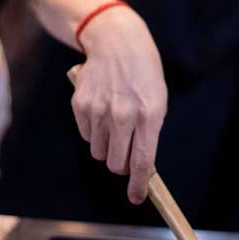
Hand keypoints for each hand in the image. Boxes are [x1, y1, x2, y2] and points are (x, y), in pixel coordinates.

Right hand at [71, 5, 166, 204]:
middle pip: (115, 163)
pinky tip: (102, 111)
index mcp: (149, 114)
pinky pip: (86, 136)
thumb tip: (142, 169)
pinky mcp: (81, 105)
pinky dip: (94, 132)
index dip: (139, 185)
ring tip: (115, 124)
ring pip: (98, 152)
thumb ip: (150, 134)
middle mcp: (123, 113)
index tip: (137, 197)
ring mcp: (99, 109)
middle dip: (121, 166)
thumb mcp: (157, 100)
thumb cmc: (143, 74)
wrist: (117, 42)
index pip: (142, 161)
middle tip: (126, 154)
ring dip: (107, 146)